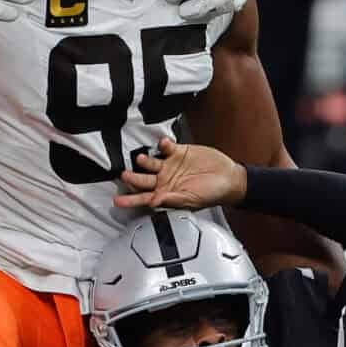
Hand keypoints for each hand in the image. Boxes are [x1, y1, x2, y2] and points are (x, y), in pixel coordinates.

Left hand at [115, 136, 246, 211]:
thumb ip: (172, 200)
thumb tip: (154, 202)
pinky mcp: (179, 152)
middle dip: (132, 178)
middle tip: (124, 175)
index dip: (130, 199)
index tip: (117, 201)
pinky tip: (164, 144)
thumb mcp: (191, 200)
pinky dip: (163, 144)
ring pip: (150, 162)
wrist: (228, 178)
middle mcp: (164, 180)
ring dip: (145, 160)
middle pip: (142, 179)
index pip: (143, 198)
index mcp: (165, 194)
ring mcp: (170, 165)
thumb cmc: (211, 194)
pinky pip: (166, 147)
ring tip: (141, 158)